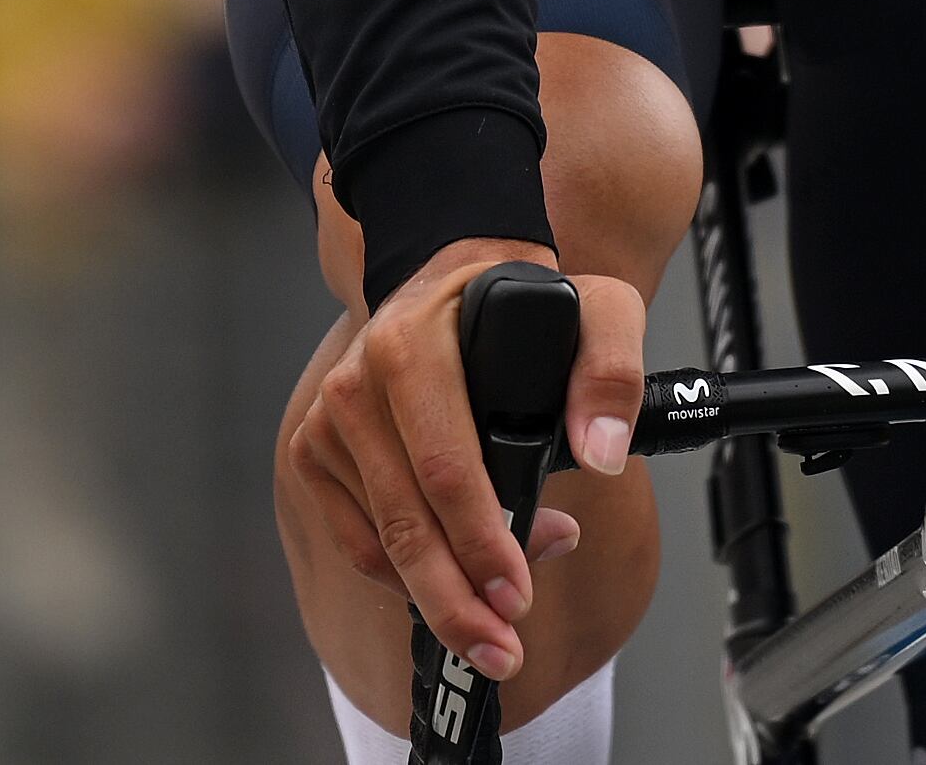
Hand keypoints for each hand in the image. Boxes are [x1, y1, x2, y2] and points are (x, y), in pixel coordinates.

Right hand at [280, 236, 644, 683]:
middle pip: (406, 520)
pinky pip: (358, 540)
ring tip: (492, 629)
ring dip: (436, 595)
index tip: (517, 596)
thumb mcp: (595, 307)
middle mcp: (355, 383)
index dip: (482, 541)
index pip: (446, 466)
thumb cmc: (520, 299)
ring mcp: (327, 421)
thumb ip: (610, 370)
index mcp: (410, 346)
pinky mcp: (315, 453)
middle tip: (500, 651)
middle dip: (455, 601)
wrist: (448, 273)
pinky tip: (452, 586)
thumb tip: (601, 452)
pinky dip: (402, 577)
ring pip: (381, 540)